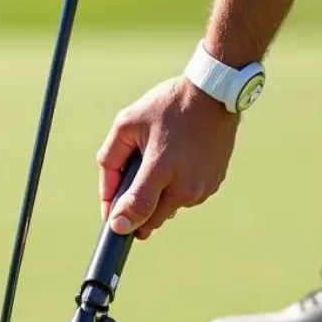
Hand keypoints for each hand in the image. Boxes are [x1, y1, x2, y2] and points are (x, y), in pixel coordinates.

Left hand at [97, 77, 238, 239]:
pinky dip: (176, 188)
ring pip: (169, 209)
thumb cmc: (166, 106)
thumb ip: (110, 162)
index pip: (138, 211)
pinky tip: (176, 162)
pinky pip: (186, 197)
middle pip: (153, 220)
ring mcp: (203, 188)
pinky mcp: (214, 185)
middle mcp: (186, 185)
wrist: (212, 95)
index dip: (121, 223)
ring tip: (159, 163)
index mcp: (162, 167)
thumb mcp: (127, 124)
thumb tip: (108, 200)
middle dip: (138, 210)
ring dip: (158, 197)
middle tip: (131, 185)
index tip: (113, 227)